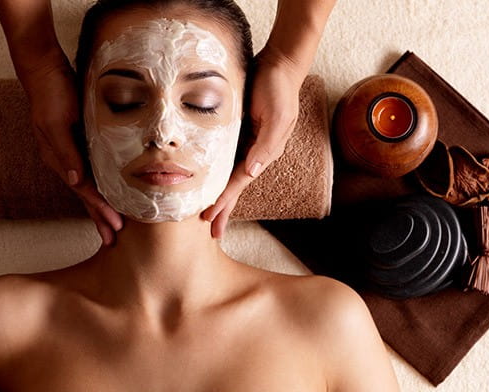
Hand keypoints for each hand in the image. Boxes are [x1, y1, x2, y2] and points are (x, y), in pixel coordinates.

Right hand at [24, 60, 122, 244]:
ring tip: (111, 224)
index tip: (115, 227)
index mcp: (59, 159)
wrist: (44, 68)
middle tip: (112, 239)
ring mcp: (70, 152)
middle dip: (99, 218)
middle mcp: (64, 160)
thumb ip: (66, 152)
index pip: (84, 191)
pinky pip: (92, 171)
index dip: (100, 209)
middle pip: (85, 196)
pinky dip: (100, 186)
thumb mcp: (57, 121)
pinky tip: (109, 192)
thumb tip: (75, 182)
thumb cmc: (51, 92)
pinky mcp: (78, 142)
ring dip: (100, 206)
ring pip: (89, 186)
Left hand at [201, 49, 300, 237]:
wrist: (279, 64)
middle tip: (211, 231)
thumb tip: (252, 172)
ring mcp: (247, 143)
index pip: (240, 182)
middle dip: (224, 209)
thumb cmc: (277, 87)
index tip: (209, 218)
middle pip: (236, 186)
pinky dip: (218, 175)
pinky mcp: (239, 133)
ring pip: (230, 176)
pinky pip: (226, 159)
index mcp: (264, 152)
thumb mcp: (276, 115)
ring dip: (220, 196)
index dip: (224, 200)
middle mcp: (256, 152)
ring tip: (209, 216)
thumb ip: (265, 144)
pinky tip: (210, 183)